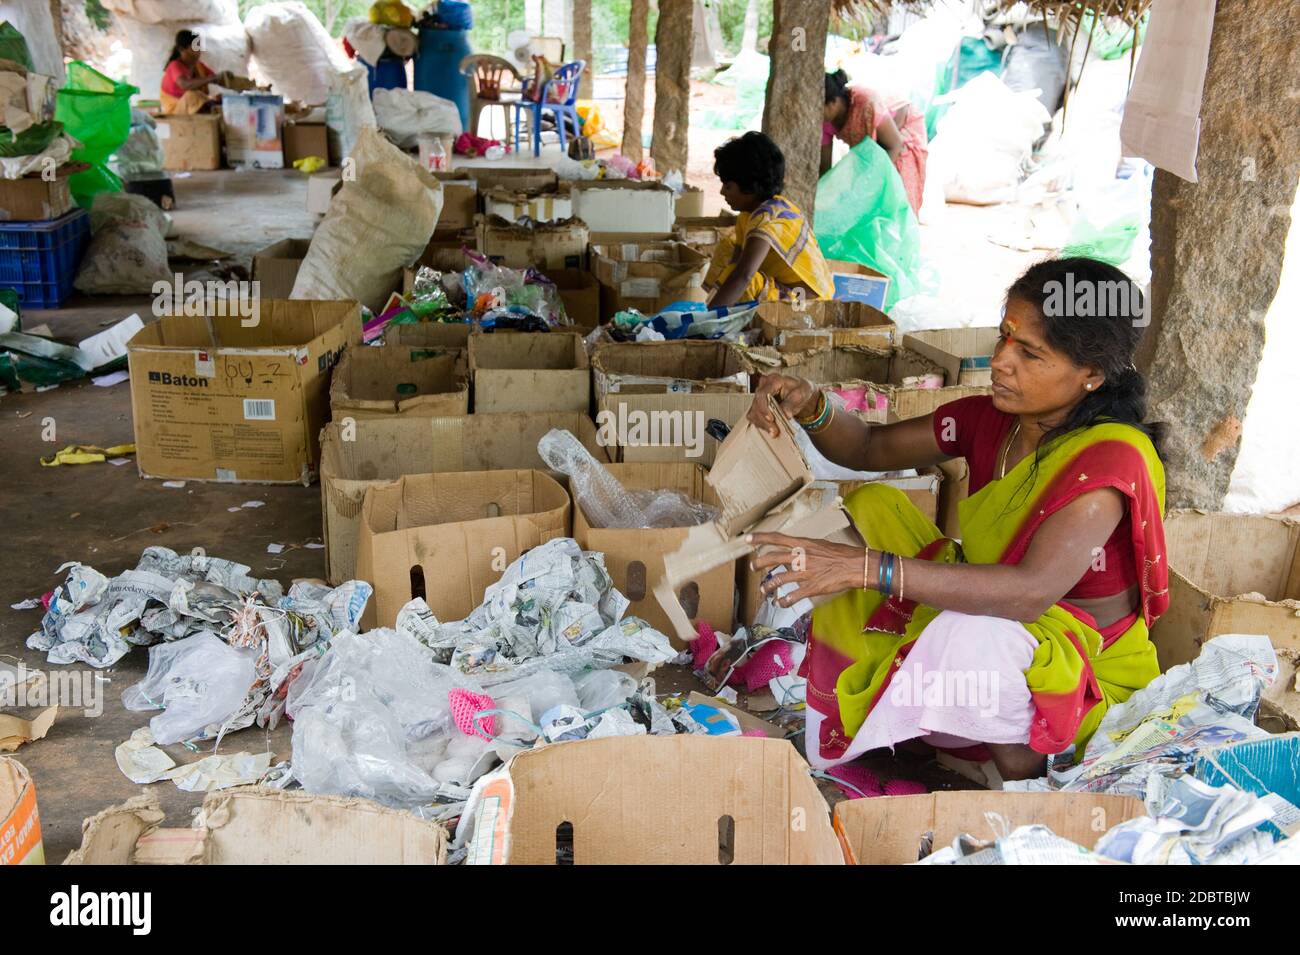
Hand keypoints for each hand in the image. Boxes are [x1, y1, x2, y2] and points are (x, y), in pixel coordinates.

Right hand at [747, 373, 819, 437]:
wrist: (799, 393)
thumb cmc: (800, 390)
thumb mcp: (801, 394)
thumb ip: (792, 403)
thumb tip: (785, 414)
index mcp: (774, 380)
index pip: (762, 394)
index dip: (764, 407)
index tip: (771, 419)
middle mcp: (763, 386)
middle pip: (756, 404)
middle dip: (764, 419)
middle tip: (774, 431)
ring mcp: (759, 395)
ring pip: (753, 412)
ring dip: (762, 423)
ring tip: (773, 432)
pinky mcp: (757, 404)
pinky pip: (754, 416)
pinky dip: (761, 424)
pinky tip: (770, 428)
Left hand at [748, 532, 863, 607]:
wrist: (856, 565)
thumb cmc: (841, 554)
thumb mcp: (820, 545)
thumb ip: (805, 548)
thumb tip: (794, 551)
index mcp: (803, 544)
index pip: (777, 538)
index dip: (760, 538)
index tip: (747, 538)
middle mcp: (801, 556)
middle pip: (773, 558)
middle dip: (759, 563)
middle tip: (752, 567)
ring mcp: (805, 572)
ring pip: (779, 579)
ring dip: (768, 586)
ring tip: (764, 590)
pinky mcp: (811, 587)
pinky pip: (793, 596)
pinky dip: (784, 601)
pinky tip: (780, 603)